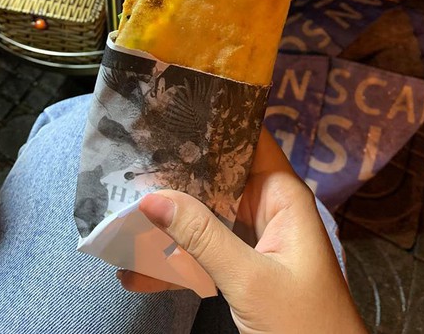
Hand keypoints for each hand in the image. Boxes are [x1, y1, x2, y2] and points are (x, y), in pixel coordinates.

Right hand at [117, 128, 367, 333]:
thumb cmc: (304, 323)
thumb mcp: (250, 279)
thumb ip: (202, 236)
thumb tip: (151, 197)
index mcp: (281, 194)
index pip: (247, 140)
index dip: (213, 121)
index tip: (169, 111)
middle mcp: (266, 206)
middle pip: (217, 176)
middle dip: (175, 173)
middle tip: (127, 162)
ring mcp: (252, 236)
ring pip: (204, 215)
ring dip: (167, 222)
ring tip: (118, 216)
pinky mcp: (241, 265)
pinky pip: (203, 251)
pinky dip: (174, 260)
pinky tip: (135, 271)